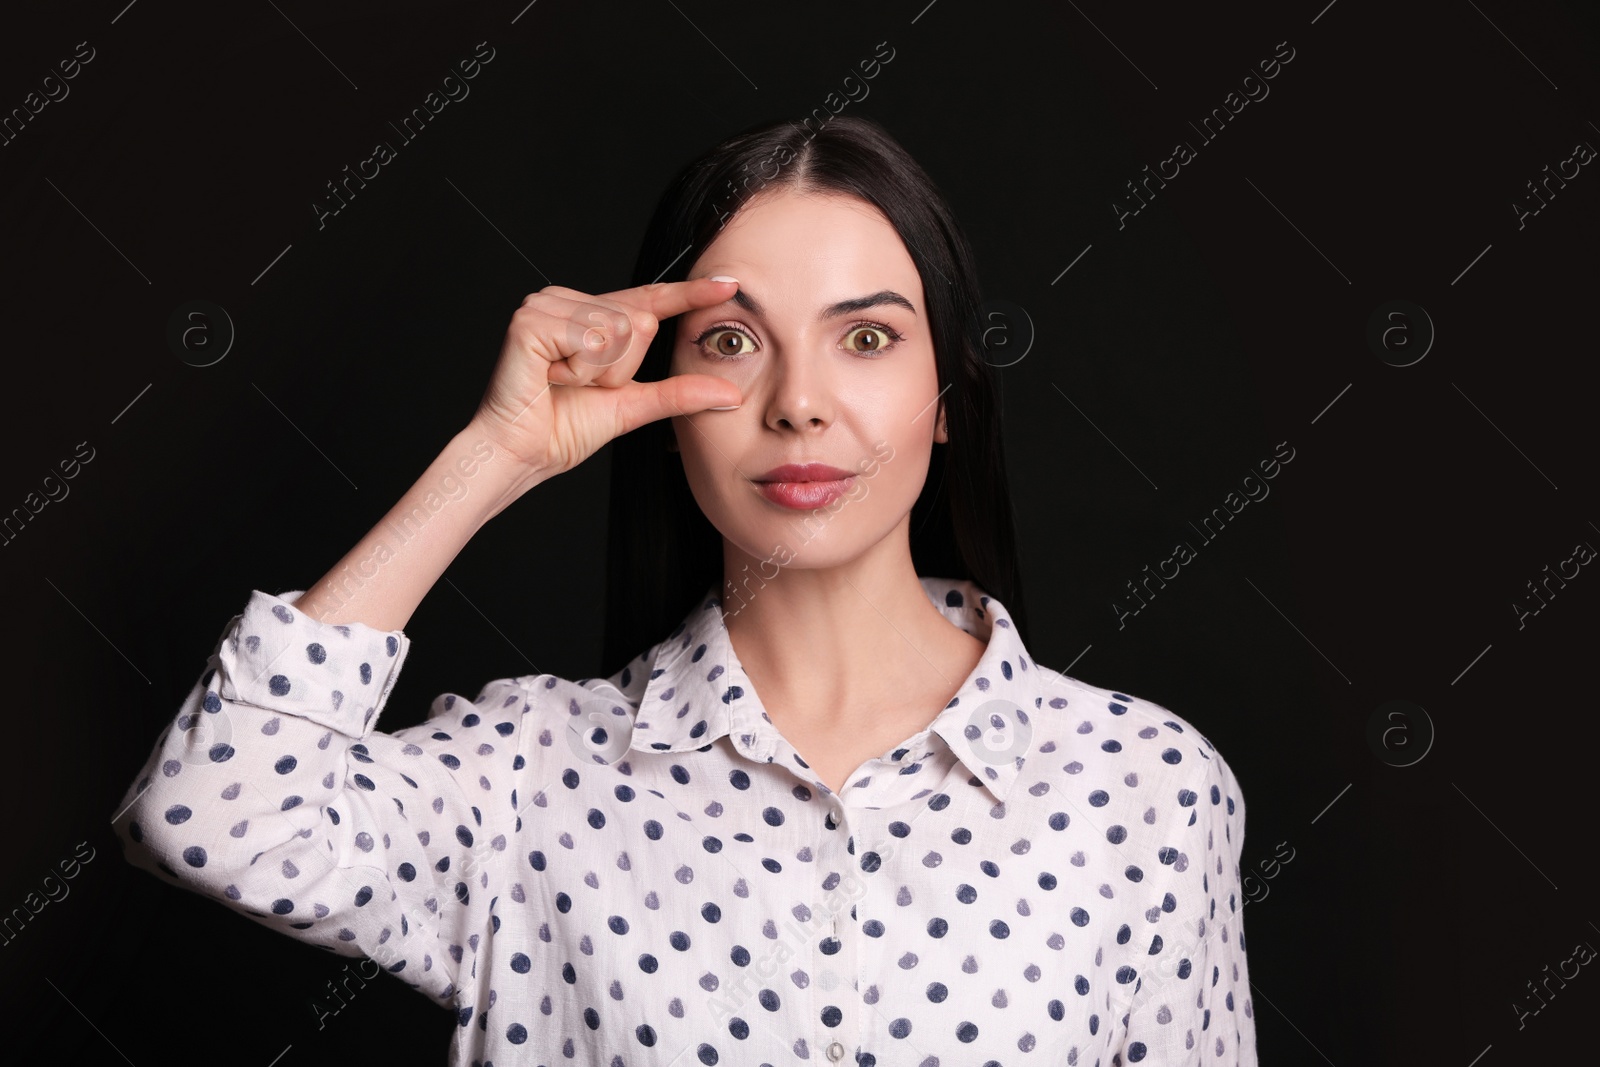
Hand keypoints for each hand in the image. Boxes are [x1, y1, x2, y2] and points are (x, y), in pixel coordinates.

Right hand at [469, 278, 742, 477]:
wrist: (522, 454)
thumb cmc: (564, 429)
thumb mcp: (633, 406)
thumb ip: (679, 393)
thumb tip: (731, 394)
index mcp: (591, 315)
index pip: (650, 299)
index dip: (689, 293)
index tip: (731, 283)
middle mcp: (567, 300)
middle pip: (641, 319)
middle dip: (622, 368)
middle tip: (583, 386)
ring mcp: (546, 304)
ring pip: (619, 328)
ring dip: (599, 372)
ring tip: (563, 382)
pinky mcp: (530, 319)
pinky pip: (590, 338)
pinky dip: (578, 370)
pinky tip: (550, 377)